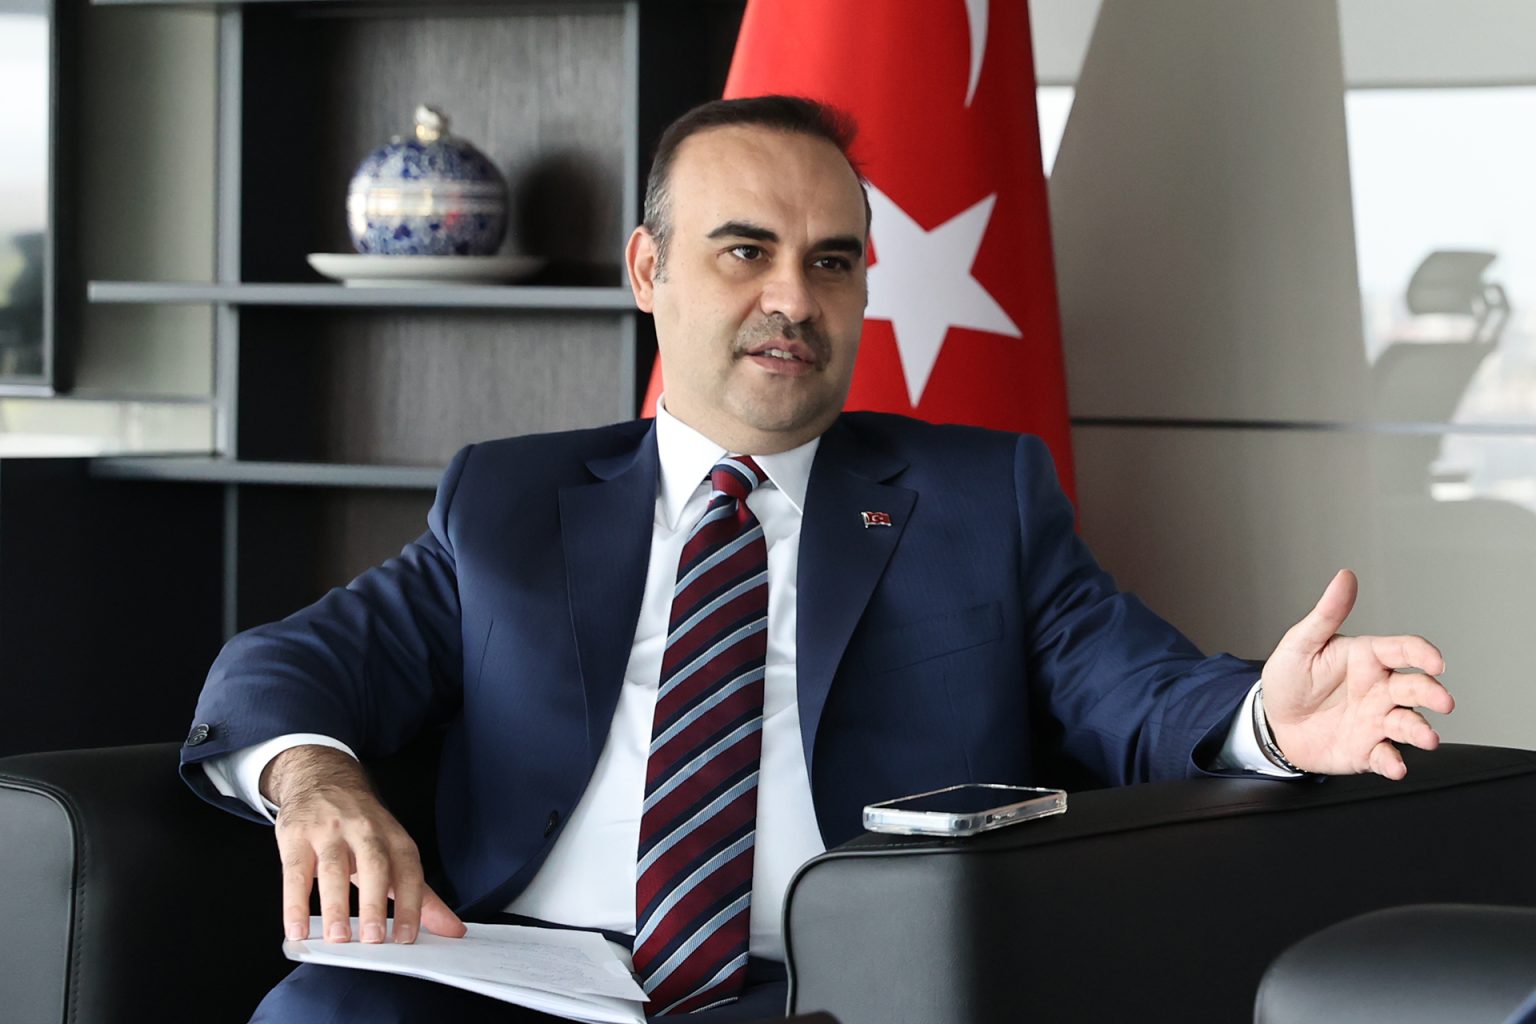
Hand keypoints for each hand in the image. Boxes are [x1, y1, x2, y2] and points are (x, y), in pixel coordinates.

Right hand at [263, 745, 465, 943]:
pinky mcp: (296, 836)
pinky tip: (296, 930)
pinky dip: (295, 904)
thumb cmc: (362, 826)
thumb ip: (421, 894)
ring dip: (335, 906)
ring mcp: (328, 831)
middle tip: (374, 939)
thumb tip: (452, 930)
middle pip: (373, 865)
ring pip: (333, 869)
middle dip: (375, 902)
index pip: (408, 870)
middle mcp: (364, 830)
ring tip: (337, 938)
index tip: (408, 937)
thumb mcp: (395, 851)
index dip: (411, 904)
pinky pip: (295, 873)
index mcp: (393, 837)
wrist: (322, 777)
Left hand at [1259, 569, 1452, 778]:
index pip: (1403, 650)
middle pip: (1416, 688)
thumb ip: (1326, 614)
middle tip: (1442, 701)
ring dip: (1421, 731)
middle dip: (1432, 694)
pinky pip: (1386, 756)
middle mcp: (1380, 689)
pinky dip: (1393, 762)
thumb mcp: (1300, 644)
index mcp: (1368, 659)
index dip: (1423, 654)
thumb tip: (1345, 577)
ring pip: (1409, 723)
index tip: (1435, 662)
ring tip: (1427, 738)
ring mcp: (1376, 720)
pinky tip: (1395, 765)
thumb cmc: (1289, 679)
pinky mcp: (1367, 750)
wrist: (1272, 722)